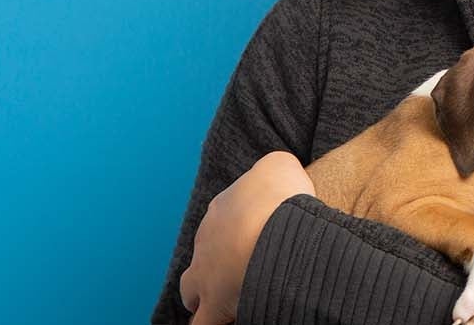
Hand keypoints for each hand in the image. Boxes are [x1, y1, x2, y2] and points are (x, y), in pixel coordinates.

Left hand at [180, 150, 315, 324]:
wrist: (276, 220)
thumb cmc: (280, 193)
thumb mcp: (280, 164)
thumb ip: (274, 170)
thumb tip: (278, 174)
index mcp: (221, 210)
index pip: (223, 225)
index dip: (238, 237)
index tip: (257, 241)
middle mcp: (207, 241)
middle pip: (200, 258)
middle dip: (211, 269)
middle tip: (237, 274)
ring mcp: (206, 274)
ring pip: (192, 292)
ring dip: (206, 297)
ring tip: (229, 301)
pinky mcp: (214, 303)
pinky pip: (203, 322)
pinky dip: (211, 321)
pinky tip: (226, 320)